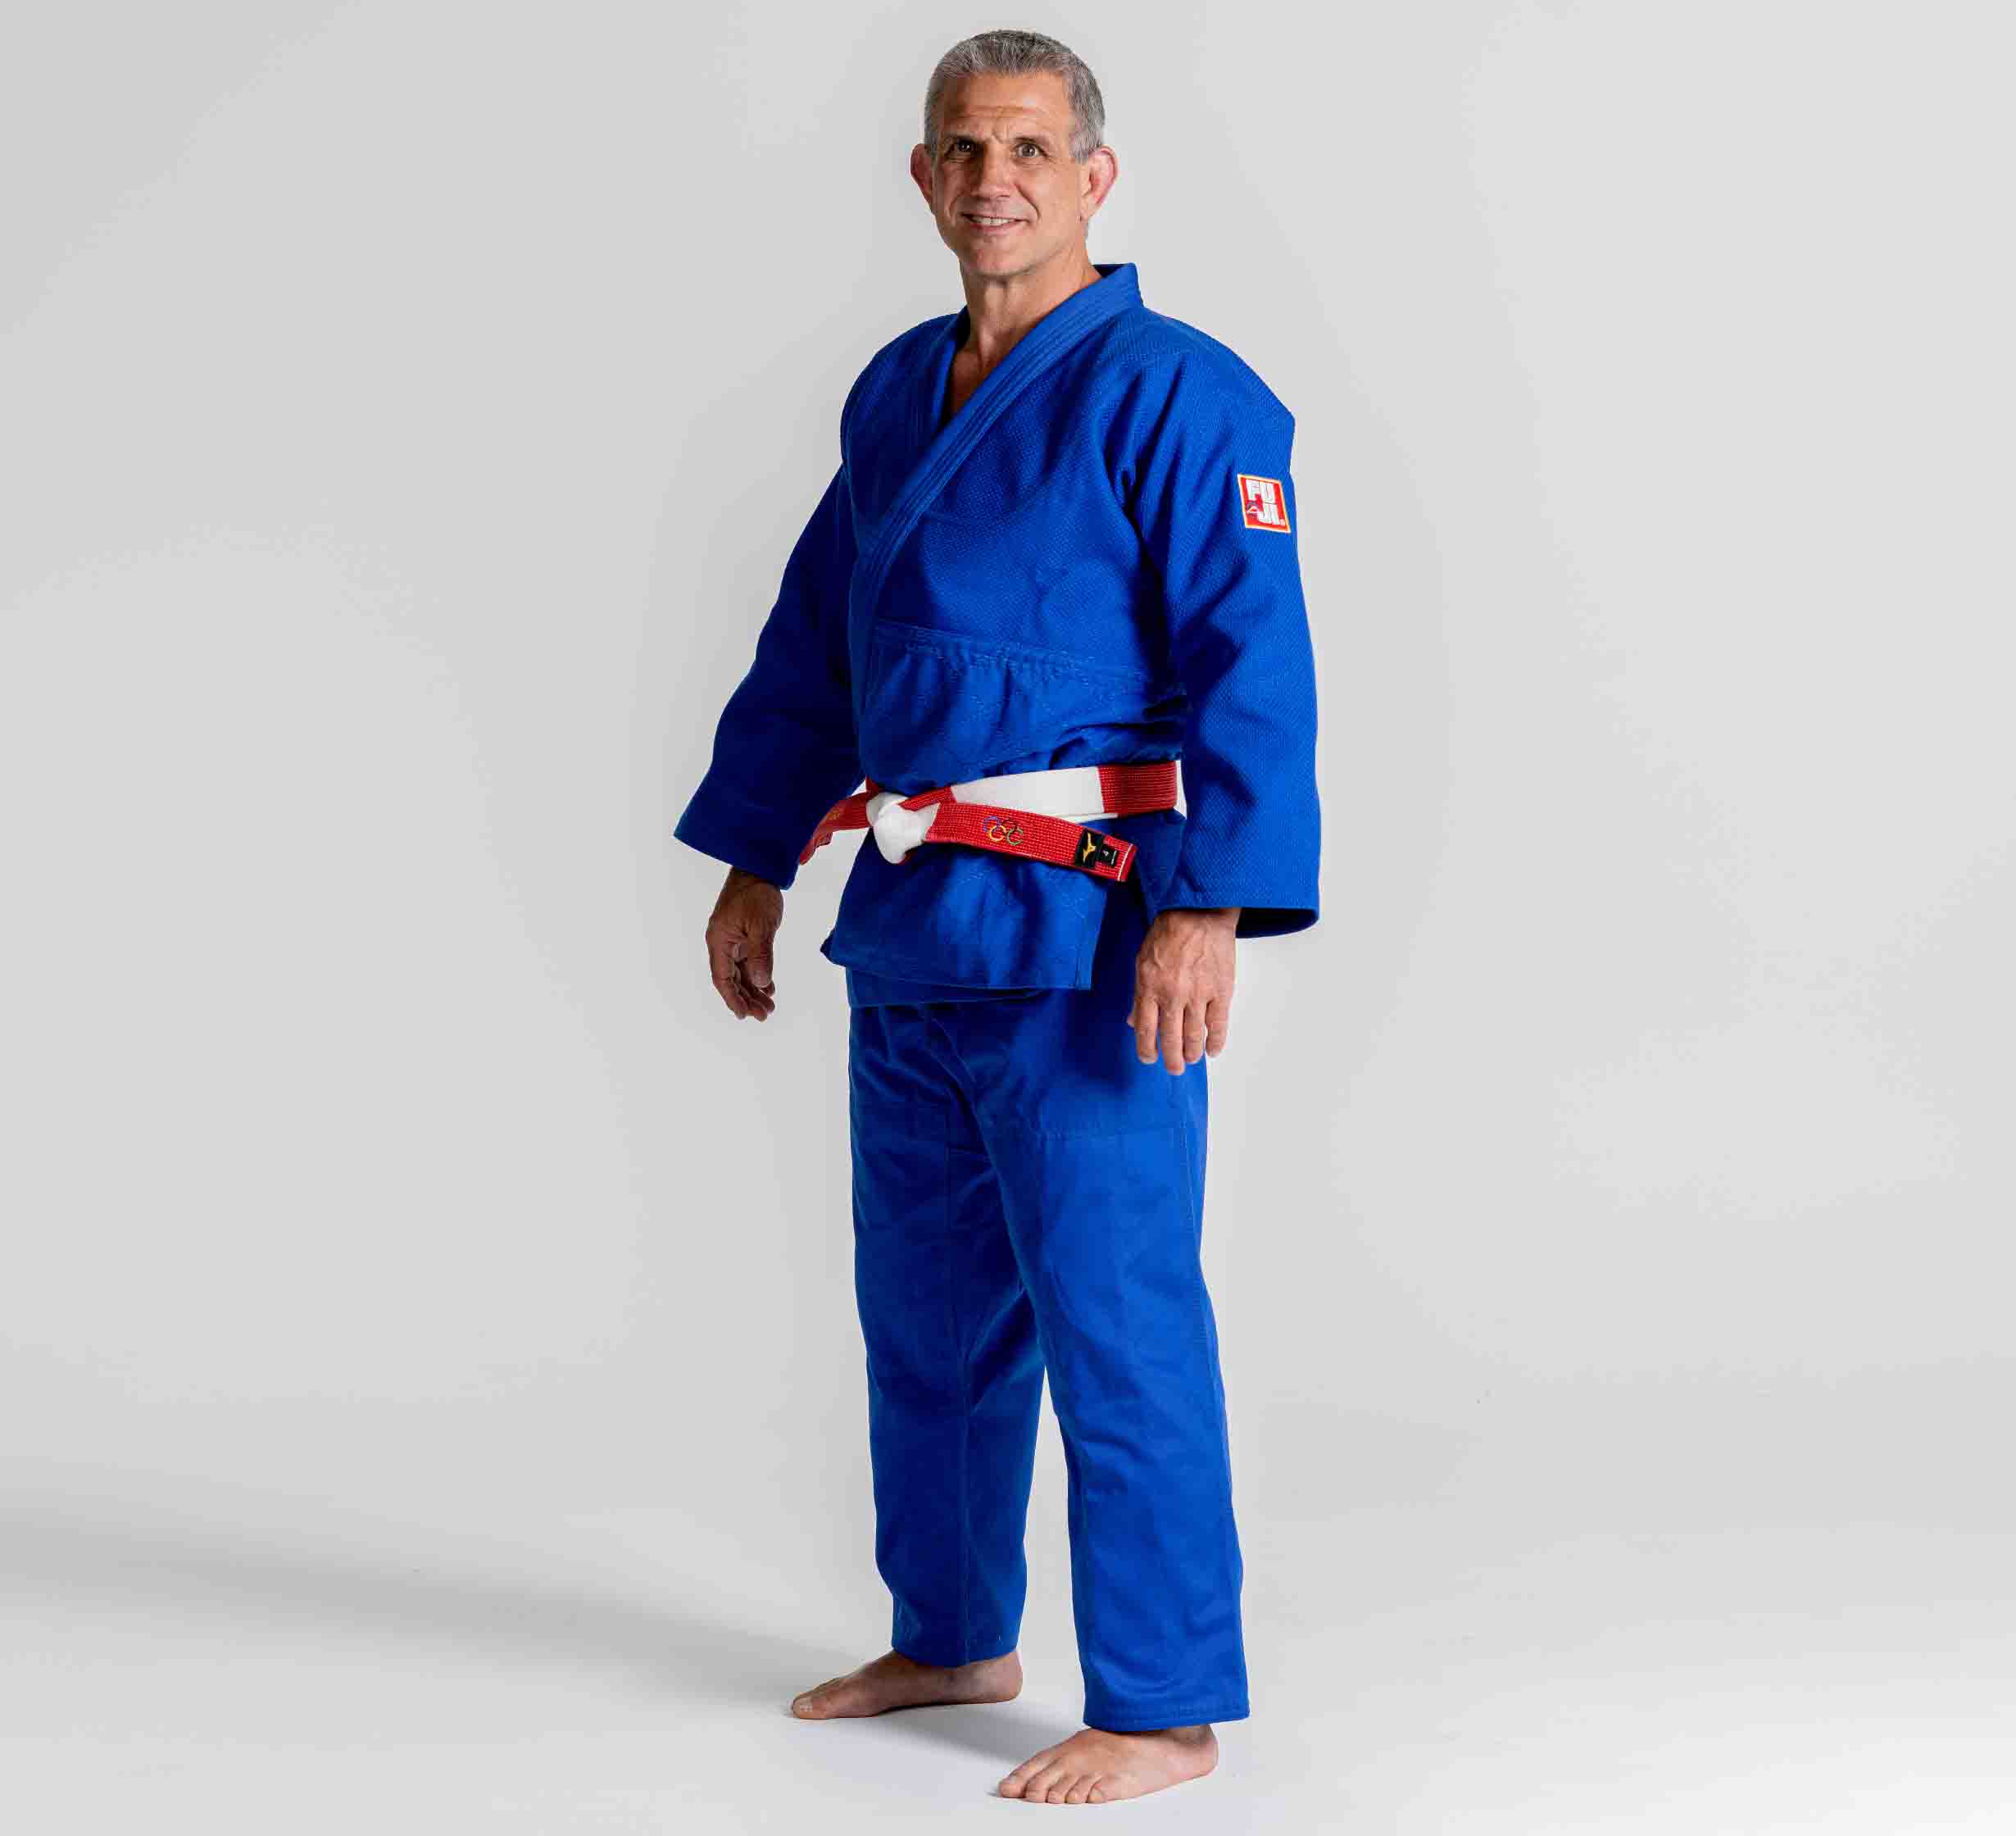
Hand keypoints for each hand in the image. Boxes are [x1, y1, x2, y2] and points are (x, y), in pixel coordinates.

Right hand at [705, 867, 783, 1020]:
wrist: (758, 867)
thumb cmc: (757, 893)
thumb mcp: (762, 926)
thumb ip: (761, 955)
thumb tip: (761, 983)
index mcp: (720, 941)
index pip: (723, 978)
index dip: (733, 999)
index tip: (744, 1016)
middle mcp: (722, 943)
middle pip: (731, 979)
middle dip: (746, 999)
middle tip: (765, 1015)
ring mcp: (732, 939)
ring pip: (740, 973)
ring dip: (753, 990)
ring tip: (769, 1006)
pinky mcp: (743, 935)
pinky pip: (747, 962)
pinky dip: (757, 975)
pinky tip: (769, 986)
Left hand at [1126, 907, 1239, 1073]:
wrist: (1199, 913)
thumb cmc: (1168, 933)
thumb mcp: (1142, 961)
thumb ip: (1139, 994)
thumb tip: (1133, 1021)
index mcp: (1149, 988)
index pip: (1146, 1030)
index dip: (1147, 1050)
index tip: (1149, 1059)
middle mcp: (1172, 995)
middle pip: (1171, 1039)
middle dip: (1172, 1059)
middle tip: (1174, 1069)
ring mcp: (1198, 994)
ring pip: (1194, 1036)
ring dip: (1192, 1053)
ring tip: (1191, 1060)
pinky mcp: (1220, 991)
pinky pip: (1218, 1024)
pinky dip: (1216, 1041)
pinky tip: (1212, 1050)